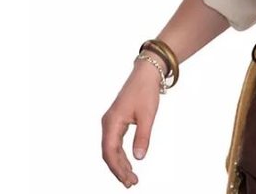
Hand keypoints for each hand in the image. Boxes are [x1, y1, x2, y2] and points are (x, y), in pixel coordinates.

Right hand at [101, 58, 161, 187]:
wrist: (146, 73)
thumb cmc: (145, 91)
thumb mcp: (147, 116)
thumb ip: (142, 137)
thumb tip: (139, 158)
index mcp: (112, 122)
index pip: (110, 152)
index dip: (118, 169)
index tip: (128, 180)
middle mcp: (108, 123)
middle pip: (109, 153)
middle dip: (119, 169)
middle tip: (131, 183)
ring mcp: (111, 122)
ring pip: (112, 149)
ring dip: (120, 163)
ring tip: (131, 177)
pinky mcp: (117, 120)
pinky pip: (115, 142)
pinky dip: (121, 154)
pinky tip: (129, 162)